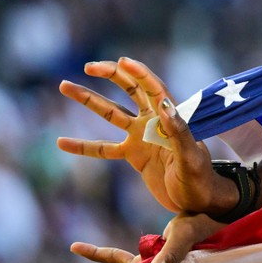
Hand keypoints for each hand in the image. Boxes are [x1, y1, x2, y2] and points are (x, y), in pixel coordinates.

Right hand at [57, 57, 236, 213]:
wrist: (198, 201)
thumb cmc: (200, 179)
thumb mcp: (191, 158)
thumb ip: (179, 133)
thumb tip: (164, 105)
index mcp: (170, 119)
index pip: (154, 89)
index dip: (139, 73)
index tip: (122, 61)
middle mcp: (153, 122)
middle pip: (130, 90)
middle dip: (111, 75)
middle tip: (89, 66)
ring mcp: (141, 137)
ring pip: (111, 114)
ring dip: (89, 99)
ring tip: (64, 85)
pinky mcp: (133, 155)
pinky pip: (104, 148)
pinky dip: (84, 146)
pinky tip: (61, 142)